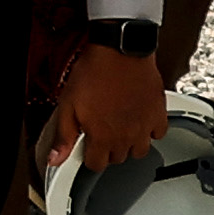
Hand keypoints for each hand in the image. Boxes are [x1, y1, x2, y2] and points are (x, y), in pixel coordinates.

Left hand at [50, 41, 165, 175]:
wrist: (120, 50)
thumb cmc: (95, 72)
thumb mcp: (68, 103)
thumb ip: (63, 135)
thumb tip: (55, 159)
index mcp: (102, 137)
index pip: (96, 165)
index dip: (89, 156)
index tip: (88, 145)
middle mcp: (124, 136)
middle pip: (117, 158)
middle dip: (108, 149)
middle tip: (102, 131)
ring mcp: (143, 127)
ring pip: (139, 151)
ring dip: (130, 144)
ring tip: (121, 128)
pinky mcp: (158, 114)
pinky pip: (158, 134)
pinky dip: (150, 131)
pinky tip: (140, 120)